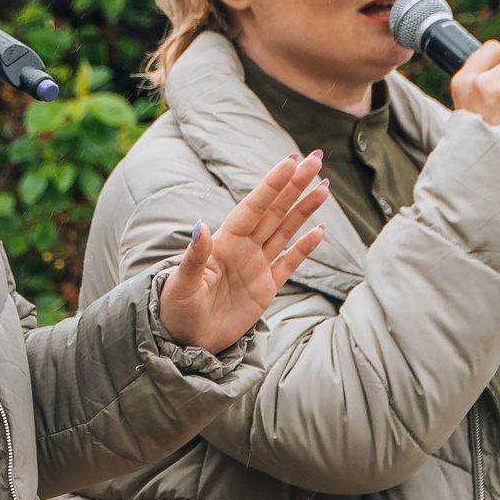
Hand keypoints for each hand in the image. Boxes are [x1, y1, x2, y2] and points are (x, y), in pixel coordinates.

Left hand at [155, 151, 329, 354]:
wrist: (184, 339)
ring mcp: (256, 267)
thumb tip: (200, 226)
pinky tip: (319, 230)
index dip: (272, 185)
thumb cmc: (176, 309)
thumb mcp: (182, 282)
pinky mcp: (265, 289)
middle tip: (315, 160)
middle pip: (274, 211)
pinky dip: (304, 248)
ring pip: (285, 231)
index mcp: (223, 243)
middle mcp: (243, 249)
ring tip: (324, 188)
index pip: (253, 207)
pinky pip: (289, 263)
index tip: (290, 162)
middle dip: (295, 186)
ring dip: (304, 209)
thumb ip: (194, 255)